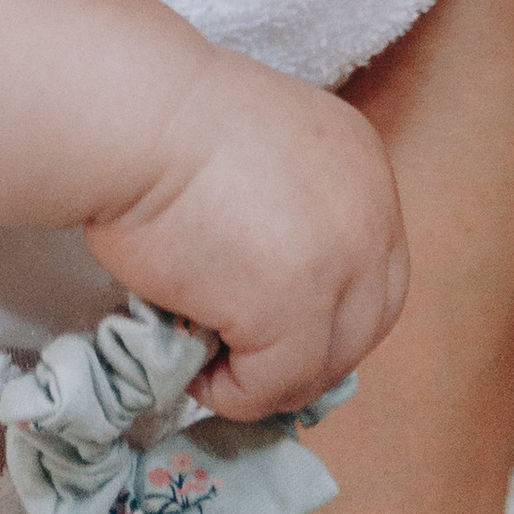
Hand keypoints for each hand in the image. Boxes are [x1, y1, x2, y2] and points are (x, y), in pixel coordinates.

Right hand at [88, 49, 408, 422]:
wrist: (137, 119)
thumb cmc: (169, 124)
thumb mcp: (264, 155)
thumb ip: (291, 212)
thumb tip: (270, 284)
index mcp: (364, 168)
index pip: (377, 268)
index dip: (333, 312)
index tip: (277, 329)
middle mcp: (371, 216)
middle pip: (368, 322)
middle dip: (311, 355)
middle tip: (248, 362)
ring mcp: (339, 266)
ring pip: (323, 365)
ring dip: (269, 379)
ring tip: (209, 366)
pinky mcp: (293, 311)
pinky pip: (271, 386)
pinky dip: (232, 393)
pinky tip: (192, 371)